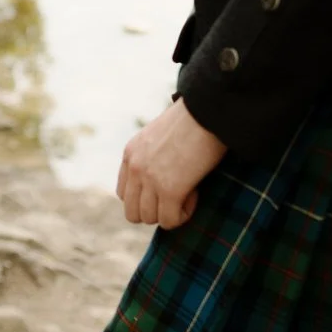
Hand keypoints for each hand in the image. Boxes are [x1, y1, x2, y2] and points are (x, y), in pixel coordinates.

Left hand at [117, 100, 224, 227]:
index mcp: (131, 153)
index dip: (146, 198)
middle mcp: (135, 168)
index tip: (166, 188)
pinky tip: (195, 195)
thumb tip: (163, 173)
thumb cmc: (193, 119)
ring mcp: (150, 180)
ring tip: (189, 192)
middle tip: (176, 197)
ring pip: (150, 218)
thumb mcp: (160, 135)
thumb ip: (152, 155)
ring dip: (170, 212)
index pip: (124, 194)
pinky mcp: (170, 189)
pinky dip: (184, 214)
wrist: (207, 110)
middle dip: (155, 211)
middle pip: (132, 213)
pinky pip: (170, 220)